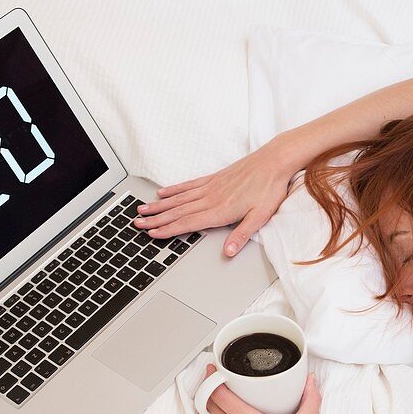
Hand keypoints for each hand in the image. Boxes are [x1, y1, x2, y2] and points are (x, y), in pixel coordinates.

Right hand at [132, 141, 297, 257]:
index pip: (188, 223)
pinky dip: (174, 190)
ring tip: (143, 210)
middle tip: (137, 224)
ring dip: (160, 206)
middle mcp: (211, 198)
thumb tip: (228, 252)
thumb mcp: (260, 216)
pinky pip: (189, 185)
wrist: (274, 161)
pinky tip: (163, 192)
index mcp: (220, 210)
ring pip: (179, 199)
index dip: (168, 229)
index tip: (152, 233)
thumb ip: (242, 235)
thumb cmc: (269, 189)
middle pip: (178, 211)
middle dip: (156, 219)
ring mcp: (210, 187)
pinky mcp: (214, 178)